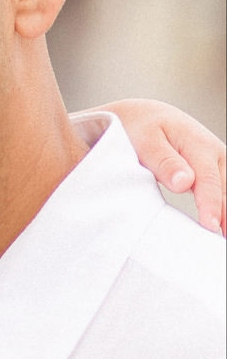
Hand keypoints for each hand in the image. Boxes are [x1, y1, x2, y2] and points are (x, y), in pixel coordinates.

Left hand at [99, 98, 224, 233]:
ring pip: (226, 190)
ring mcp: (215, 161)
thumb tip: (185, 182)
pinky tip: (221, 225)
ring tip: (222, 237)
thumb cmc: (141, 129)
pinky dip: (223, 206)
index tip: (211, 226)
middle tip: (221, 241)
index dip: (211, 204)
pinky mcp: (211, 169)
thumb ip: (164, 162)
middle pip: (225, 188)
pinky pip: (221, 189)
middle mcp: (213, 151)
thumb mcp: (146, 141)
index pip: (208, 180)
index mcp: (198, 143)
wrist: (143, 117)